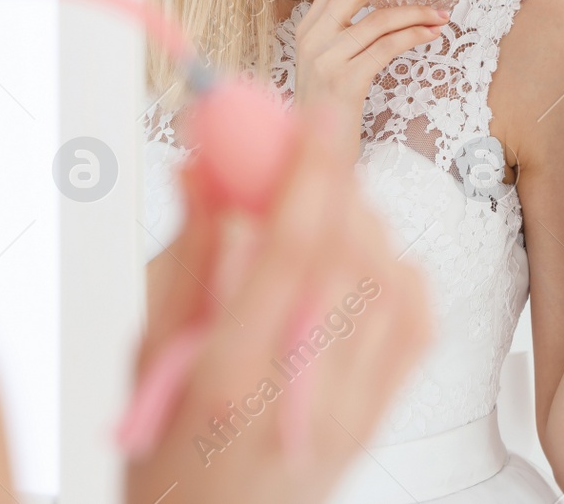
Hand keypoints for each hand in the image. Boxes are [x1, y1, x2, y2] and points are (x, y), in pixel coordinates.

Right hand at [127, 104, 431, 503]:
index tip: (317, 111)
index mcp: (229, 377)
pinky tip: (366, 254)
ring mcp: (347, 415)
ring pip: (389, 286)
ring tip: (326, 203)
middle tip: (317, 137)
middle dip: (340, 181)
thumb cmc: (163, 452)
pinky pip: (414, 328)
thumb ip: (184, 260)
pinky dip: (400, 270)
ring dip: (365, 221)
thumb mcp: (149, 355)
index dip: (310, 173)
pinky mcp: (375, 424)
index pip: (288, 254)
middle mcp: (299, 397)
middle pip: (348, 261)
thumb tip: (203, 167)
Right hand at [291, 0, 450, 144]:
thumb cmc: (332, 107)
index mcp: (309, 26)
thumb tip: (391, 5)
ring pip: (377, 19)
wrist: (313, 155)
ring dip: (416, 13)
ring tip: (442, 15)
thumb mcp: (332, 62)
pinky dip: (413, 36)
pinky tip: (432, 35)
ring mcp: (324, 59)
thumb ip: (349, 32)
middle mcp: (311, 37)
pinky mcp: (343, 82)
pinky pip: (385, 48)